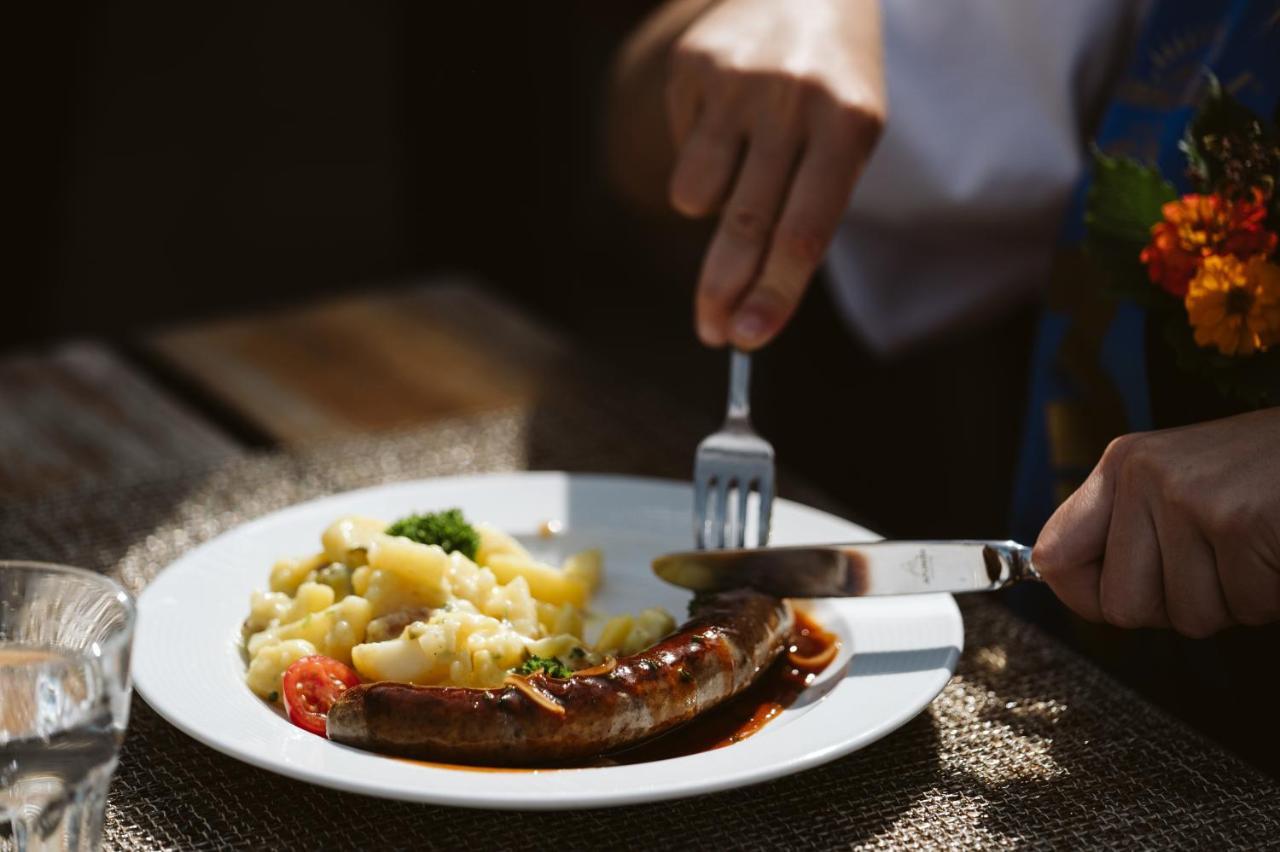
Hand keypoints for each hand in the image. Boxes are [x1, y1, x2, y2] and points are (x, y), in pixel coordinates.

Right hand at [666, 0, 884, 349]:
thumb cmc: (833, 88)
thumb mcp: (849, 139)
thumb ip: (808, 211)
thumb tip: (750, 303)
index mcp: (849, 124)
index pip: (805, 232)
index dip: (774, 295)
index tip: (747, 341)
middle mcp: (793, 99)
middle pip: (747, 223)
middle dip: (722, 290)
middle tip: (710, 332)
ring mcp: (738, 80)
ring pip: (697, 194)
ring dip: (709, 206)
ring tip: (740, 167)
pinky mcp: (694, 66)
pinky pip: (682, 150)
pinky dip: (701, 154)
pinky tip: (728, 117)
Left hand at [1033, 408, 1279, 637]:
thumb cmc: (1267, 476)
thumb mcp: (1183, 484)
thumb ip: (1133, 531)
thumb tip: (1083, 594)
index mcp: (1122, 466)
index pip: (1053, 555)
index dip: (1083, 596)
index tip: (1110, 598)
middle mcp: (1144, 477)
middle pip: (1121, 607)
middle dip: (1175, 607)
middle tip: (1218, 566)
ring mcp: (1188, 498)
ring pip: (1186, 616)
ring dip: (1232, 601)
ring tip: (1254, 549)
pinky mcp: (1238, 523)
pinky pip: (1243, 607)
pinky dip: (1270, 595)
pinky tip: (1278, 549)